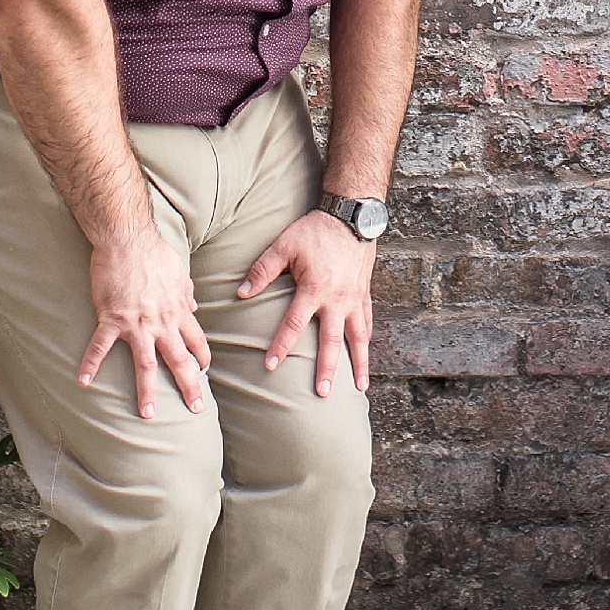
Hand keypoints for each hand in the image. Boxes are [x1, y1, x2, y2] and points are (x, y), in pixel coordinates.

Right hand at [80, 227, 211, 418]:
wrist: (127, 240)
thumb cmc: (153, 252)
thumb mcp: (180, 271)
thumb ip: (187, 291)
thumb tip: (195, 304)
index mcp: (178, 310)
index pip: (196, 340)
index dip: (202, 358)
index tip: (204, 372)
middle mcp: (161, 322)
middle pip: (179, 360)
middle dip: (189, 386)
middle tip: (196, 409)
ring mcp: (137, 324)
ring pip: (145, 364)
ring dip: (146, 391)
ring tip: (147, 414)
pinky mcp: (111, 319)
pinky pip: (100, 346)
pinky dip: (91, 364)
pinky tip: (82, 381)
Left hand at [239, 208, 375, 396]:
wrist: (352, 215)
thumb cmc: (316, 230)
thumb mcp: (284, 245)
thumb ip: (263, 270)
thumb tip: (241, 293)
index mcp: (314, 289)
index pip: (294, 324)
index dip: (281, 345)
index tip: (270, 365)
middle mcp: (337, 300)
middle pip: (332, 341)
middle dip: (327, 369)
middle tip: (323, 393)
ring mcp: (354, 298)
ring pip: (359, 338)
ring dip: (359, 364)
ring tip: (360, 388)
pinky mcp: (365, 293)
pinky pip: (368, 322)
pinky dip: (367, 341)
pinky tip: (365, 355)